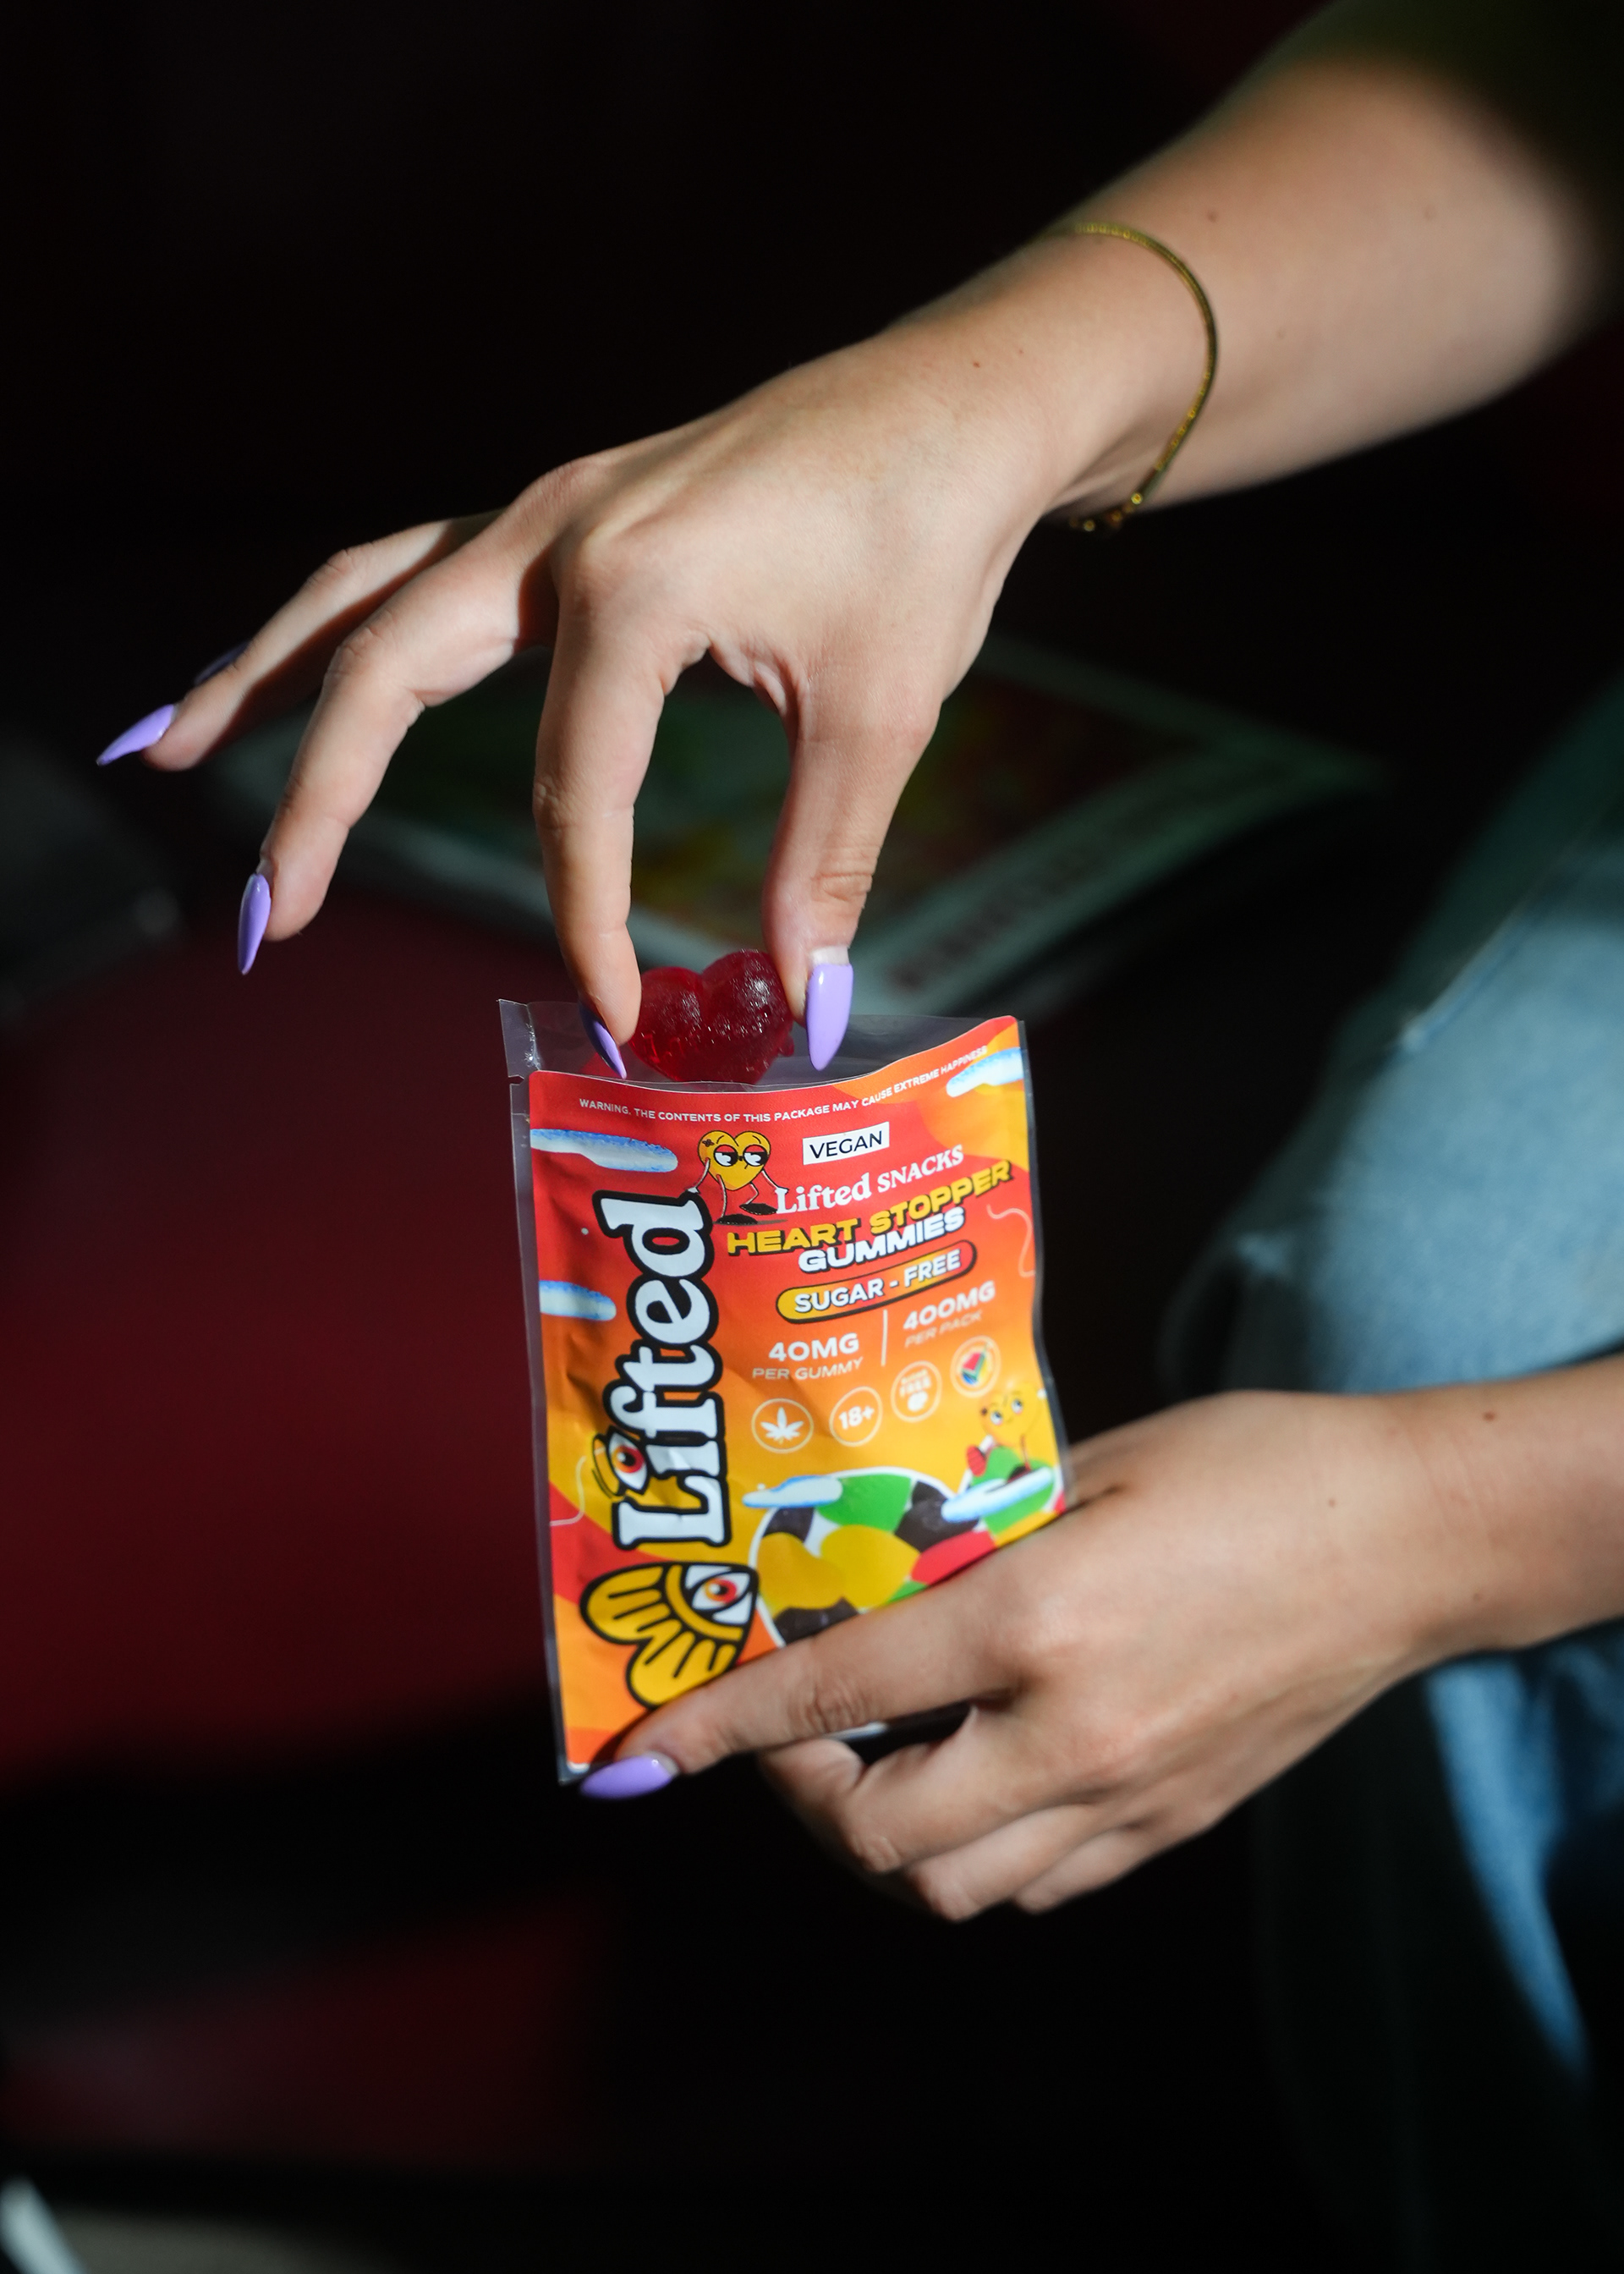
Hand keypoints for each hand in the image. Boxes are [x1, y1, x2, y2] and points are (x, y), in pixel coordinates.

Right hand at [137, 240, 1201, 1030]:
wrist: (957, 401)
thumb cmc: (927, 538)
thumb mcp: (883, 711)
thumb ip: (824, 859)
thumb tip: (800, 998)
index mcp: (634, 586)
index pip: (571, 793)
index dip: (585, 919)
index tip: (609, 1011)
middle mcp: (554, 530)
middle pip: (384, 672)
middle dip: (313, 799)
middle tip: (270, 916)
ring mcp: (544, 507)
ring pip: (364, 593)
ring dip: (269, 675)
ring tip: (174, 749)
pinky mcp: (558, 509)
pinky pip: (414, 569)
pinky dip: (341, 623)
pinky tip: (307, 672)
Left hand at [607, 1388, 1508, 1917]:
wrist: (1405, 1540)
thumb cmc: (1255, 1469)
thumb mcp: (1093, 1462)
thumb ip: (977, 1526)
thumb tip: (880, 1561)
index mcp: (1041, 1621)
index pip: (839, 1694)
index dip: (723, 1727)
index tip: (645, 1751)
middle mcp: (1075, 1732)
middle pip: (884, 1840)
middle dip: (803, 1797)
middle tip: (795, 1730)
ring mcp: (1132, 1794)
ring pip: (960, 1887)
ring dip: (888, 1841)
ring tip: (876, 1761)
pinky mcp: (1177, 1822)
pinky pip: (1044, 1882)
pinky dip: (979, 1852)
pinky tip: (976, 1776)